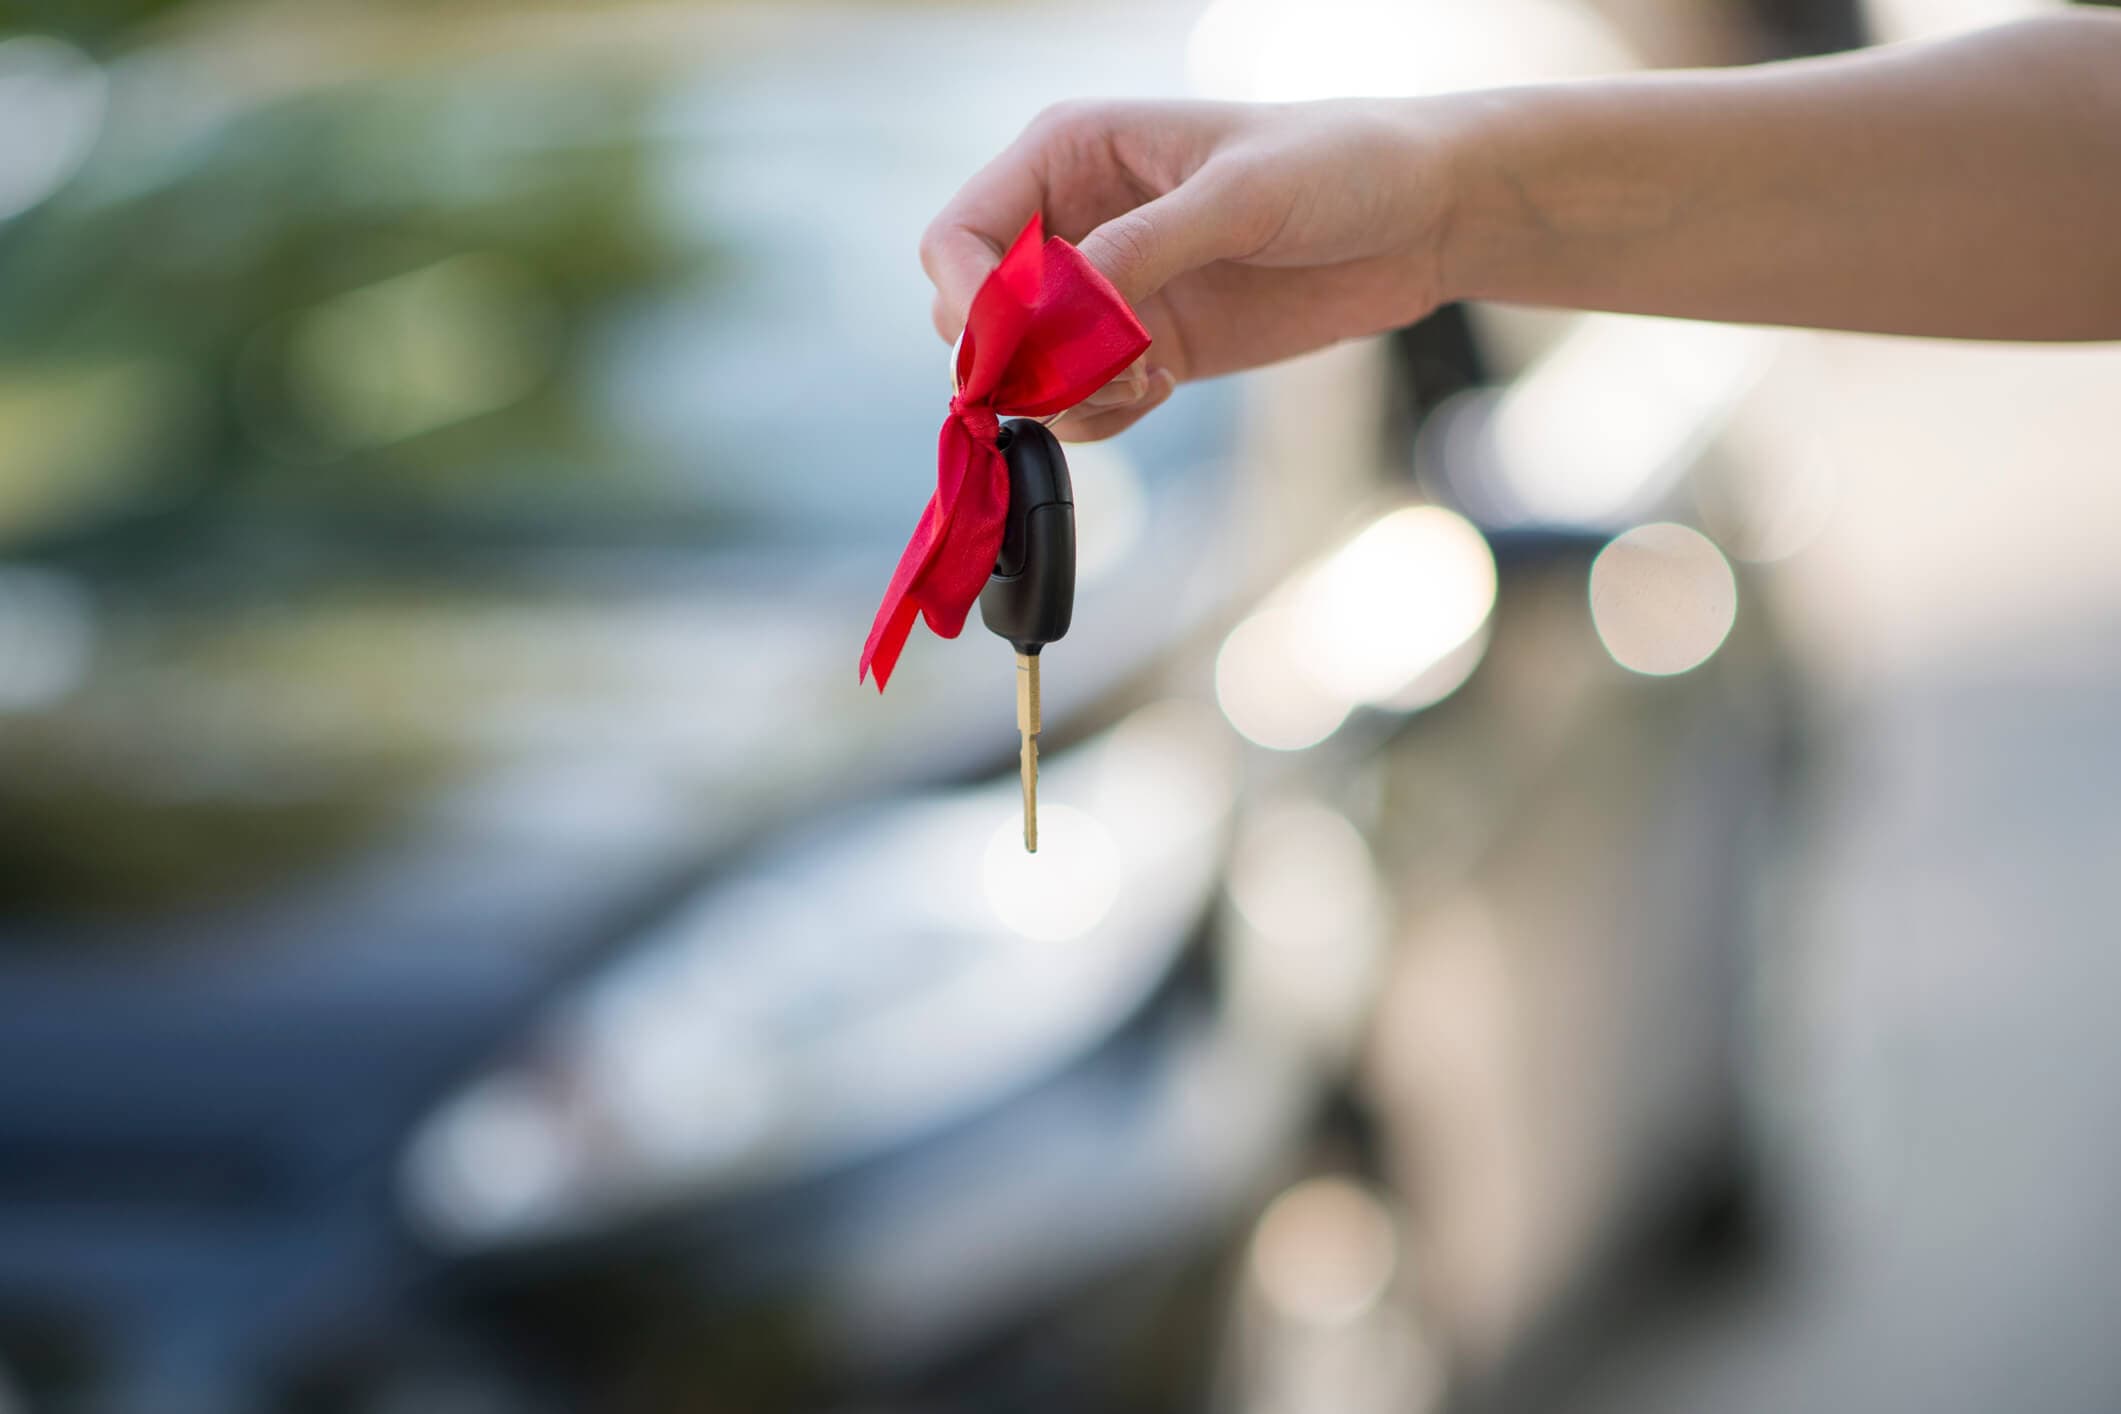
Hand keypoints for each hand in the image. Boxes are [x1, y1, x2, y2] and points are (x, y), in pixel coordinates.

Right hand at [920, 98, 1457, 439]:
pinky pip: (1080, 402)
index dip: (969, 300)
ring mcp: (1104, 291)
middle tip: (1098, 371)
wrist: (1422, 215)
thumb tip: (1051, 312)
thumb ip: (1141, 247)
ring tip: (1141, 381)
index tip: (1016, 352)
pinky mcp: (1143, 346)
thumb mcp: (1239, 195)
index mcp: (1069, 152)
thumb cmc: (1338, 163)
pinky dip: (1099, 415)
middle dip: (1018, 359)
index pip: (959, 236)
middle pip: (973, 312)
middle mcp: (1071, 219)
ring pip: (1022, 370)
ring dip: (1062, 396)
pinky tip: (1160, 388)